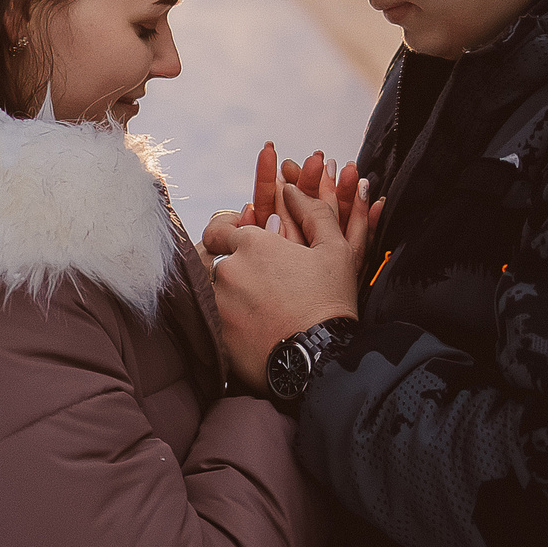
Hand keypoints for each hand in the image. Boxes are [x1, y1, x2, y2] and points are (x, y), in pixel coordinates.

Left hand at [210, 157, 383, 393]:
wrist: (320, 358)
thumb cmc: (330, 301)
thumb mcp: (334, 250)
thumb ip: (313, 212)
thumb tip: (293, 188)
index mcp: (253, 244)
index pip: (220, 230)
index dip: (228, 237)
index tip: (243, 250)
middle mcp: (228, 269)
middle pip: (218, 264)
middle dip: (236, 272)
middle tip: (263, 290)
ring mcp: (218, 303)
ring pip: (215, 293)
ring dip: (231, 298)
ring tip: (260, 314)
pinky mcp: (215, 334)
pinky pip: (213, 321)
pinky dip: (228, 324)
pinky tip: (252, 332)